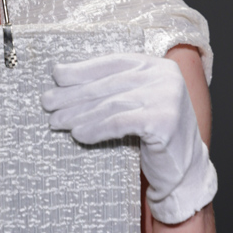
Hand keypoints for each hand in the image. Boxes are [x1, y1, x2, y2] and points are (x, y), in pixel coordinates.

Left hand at [41, 53, 216, 223]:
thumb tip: (64, 78)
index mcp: (158, 65)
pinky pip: (119, 123)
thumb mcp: (138, 102)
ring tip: (56, 122)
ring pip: (111, 103)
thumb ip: (115, 88)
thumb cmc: (154, 135)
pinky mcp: (164, 122)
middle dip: (74, 95)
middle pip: (109, 84)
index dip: (83, 69)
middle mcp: (166, 77)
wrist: (185, 170)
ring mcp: (167, 98)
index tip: (57, 75)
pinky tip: (77, 135)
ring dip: (79, 113)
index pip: (113, 62)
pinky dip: (95, 129)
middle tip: (48, 103)